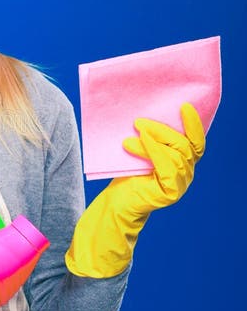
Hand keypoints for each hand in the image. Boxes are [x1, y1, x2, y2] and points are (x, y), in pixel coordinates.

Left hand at [65, 103, 205, 277]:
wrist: (114, 204)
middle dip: (163, 130)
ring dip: (152, 139)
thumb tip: (146, 112)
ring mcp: (180, 185)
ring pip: (175, 155)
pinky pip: (166, 167)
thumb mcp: (141, 152)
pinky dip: (151, 151)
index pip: (196, 142)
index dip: (194, 124)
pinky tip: (132, 145)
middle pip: (184, 146)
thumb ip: (151, 138)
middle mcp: (186, 174)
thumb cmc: (126, 175)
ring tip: (132, 131)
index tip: (184, 106)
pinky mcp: (170, 193)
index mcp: (183, 162)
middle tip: (139, 121)